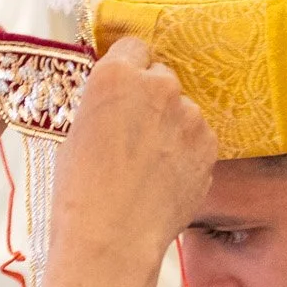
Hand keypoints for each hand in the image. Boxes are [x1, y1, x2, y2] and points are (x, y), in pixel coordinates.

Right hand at [34, 37, 219, 286]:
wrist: (112, 238)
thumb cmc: (80, 191)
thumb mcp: (76, 132)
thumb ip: (106, 105)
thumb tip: (119, 104)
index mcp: (116, 75)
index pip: (133, 47)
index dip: (128, 70)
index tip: (124, 91)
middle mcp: (159, 86)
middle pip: (161, 77)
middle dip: (151, 99)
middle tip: (135, 133)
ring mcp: (190, 116)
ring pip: (183, 110)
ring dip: (172, 128)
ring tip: (149, 166)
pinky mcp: (209, 145)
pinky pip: (198, 139)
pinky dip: (187, 153)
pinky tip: (166, 179)